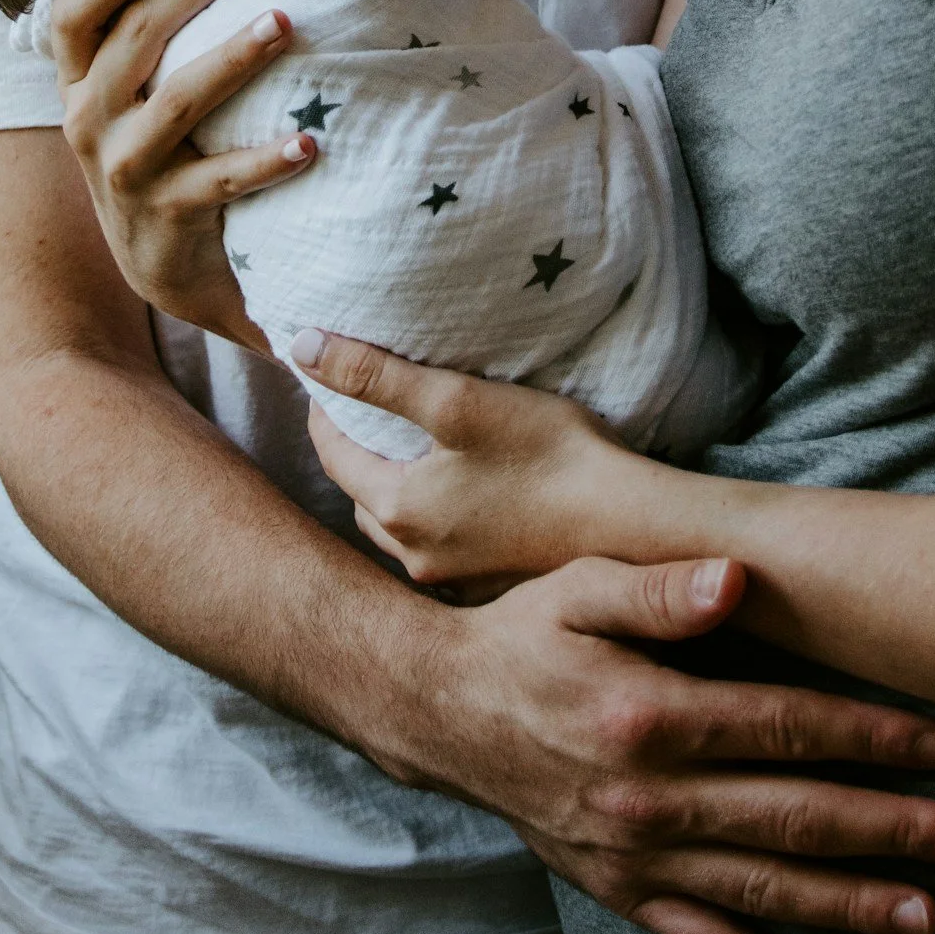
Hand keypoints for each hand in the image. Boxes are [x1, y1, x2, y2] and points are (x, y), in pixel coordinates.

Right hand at [51, 0, 315, 344]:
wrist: (165, 267)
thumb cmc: (162, 154)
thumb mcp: (132, 98)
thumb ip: (150, 36)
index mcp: (80, 82)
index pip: (76, 12)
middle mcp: (90, 120)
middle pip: (137, 34)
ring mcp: (125, 169)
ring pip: (178, 99)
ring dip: (233, 57)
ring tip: (284, 22)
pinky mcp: (167, 214)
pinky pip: (220, 179)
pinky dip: (265, 159)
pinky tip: (308, 142)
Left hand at [298, 328, 620, 584]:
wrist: (631, 529)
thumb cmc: (549, 456)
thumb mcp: (456, 400)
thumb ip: (376, 374)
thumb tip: (303, 347)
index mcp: (398, 511)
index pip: (332, 456)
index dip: (325, 412)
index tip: (326, 381)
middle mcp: (415, 557)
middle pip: (362, 497)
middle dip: (354, 455)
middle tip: (362, 415)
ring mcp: (453, 581)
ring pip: (399, 529)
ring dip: (391, 490)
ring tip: (406, 453)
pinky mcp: (490, 587)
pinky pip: (440, 549)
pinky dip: (432, 519)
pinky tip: (459, 498)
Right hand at [400, 557, 934, 933]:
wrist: (439, 709)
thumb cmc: (519, 632)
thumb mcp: (578, 587)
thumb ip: (660, 587)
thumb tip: (736, 579)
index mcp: (649, 715)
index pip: (783, 727)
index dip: (868, 735)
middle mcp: (650, 797)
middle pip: (794, 816)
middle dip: (894, 829)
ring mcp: (637, 854)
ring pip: (765, 887)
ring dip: (853, 901)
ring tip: (932, 912)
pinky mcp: (619, 889)